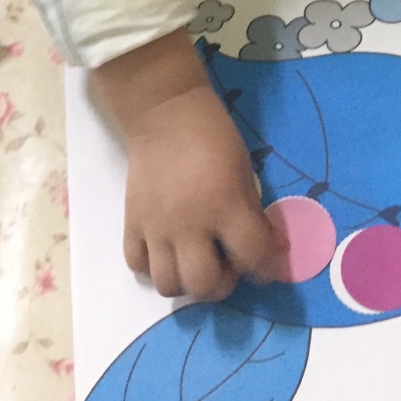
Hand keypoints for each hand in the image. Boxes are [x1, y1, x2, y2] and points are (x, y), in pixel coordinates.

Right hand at [93, 31, 282, 300]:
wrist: (164, 114)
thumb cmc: (213, 136)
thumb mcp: (244, 169)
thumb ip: (250, 211)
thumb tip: (261, 244)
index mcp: (224, 205)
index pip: (253, 256)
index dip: (267, 268)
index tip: (268, 266)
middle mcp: (188, 225)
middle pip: (204, 286)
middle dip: (223, 284)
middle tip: (228, 264)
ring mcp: (156, 228)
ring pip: (168, 285)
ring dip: (187, 282)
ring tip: (196, 261)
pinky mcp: (132, 223)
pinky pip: (138, 266)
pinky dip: (153, 267)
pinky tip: (167, 250)